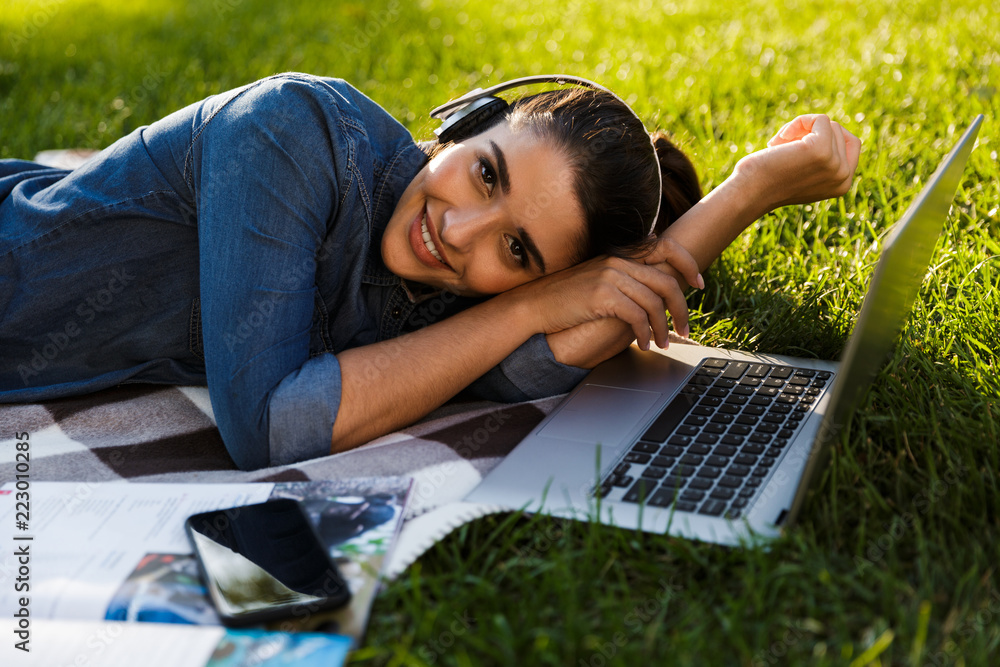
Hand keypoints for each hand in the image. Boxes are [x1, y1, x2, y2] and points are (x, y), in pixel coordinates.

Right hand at [546, 232, 703, 367]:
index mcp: (620, 254)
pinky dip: (644, 333)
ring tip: (662, 344)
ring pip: (654, 303)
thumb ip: (624, 280)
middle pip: (667, 281)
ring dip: (663, 328)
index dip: (688, 263)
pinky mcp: (602, 295)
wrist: (534, 305)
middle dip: (681, 309)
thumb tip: (651, 295)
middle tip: (685, 330)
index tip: (698, 283)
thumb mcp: (597, 279)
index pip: (666, 247)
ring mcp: (610, 276)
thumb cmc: (566, 298)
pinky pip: (637, 316)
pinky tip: (642, 344)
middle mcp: (618, 260)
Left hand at [736, 114, 860, 210]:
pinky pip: (819, 119)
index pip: (852, 144)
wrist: (748, 193)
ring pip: (827, 124)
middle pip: (838, 130)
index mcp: (843, 184)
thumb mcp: (801, 172)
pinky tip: (778, 141)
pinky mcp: (822, 149)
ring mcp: (835, 164)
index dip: (828, 136)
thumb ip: (820, 158)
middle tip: (783, 147)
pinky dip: (797, 122)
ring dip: (798, 129)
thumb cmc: (766, 181)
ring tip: (778, 147)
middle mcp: (844, 177)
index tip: (799, 145)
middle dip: (809, 132)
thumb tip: (826, 126)